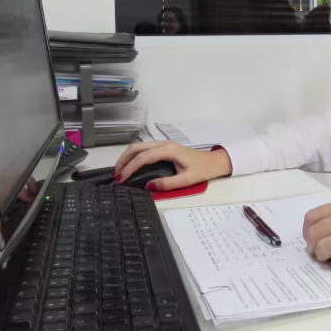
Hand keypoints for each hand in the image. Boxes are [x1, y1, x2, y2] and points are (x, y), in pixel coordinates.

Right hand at [113, 141, 231, 191]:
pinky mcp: (164, 147)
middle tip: (116, 175)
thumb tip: (148, 186)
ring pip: (139, 146)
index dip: (130, 168)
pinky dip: (134, 155)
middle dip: (124, 160)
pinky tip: (130, 165)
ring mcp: (164, 143)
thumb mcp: (186, 180)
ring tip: (120, 171)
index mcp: (168, 150)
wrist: (214, 161)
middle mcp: (164, 143)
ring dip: (127, 157)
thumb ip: (167, 183)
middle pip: (137, 147)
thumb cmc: (202, 170)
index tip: (121, 179)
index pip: (143, 157)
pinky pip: (145, 148)